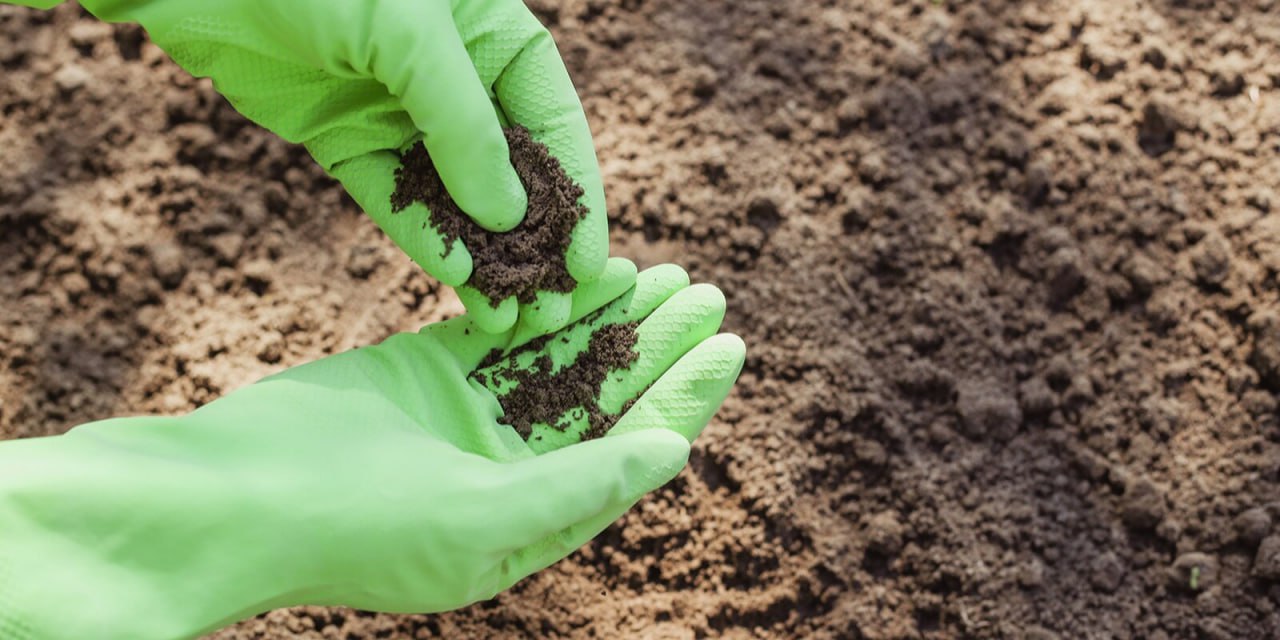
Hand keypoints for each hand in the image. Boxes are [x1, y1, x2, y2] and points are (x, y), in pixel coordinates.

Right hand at [0, 259, 744, 638]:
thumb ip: (581, 483)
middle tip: (709, 293)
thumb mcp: (485, 518)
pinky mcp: (427, 370)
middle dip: (656, 349)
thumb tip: (675, 452)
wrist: (231, 494)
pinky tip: (590, 270)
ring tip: (667, 274)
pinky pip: (503, 330)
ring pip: (559, 359)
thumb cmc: (357, 527)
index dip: (683, 401)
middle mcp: (509, 472)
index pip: (629, 457)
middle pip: (604, 402)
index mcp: (532, 523)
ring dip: (610, 318)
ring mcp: (467, 419)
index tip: (728, 347)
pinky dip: (546, 302)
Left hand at [71, 0, 607, 333]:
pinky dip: (421, 237)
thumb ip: (465, 128)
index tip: (592, 264)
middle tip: (549, 310)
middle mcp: (456, 78)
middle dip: (533, 244)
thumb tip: (509, 220)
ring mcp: (400, 111)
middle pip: (510, 172)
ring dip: (481, 257)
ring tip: (505, 319)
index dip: (579, 196)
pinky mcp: (346, 139)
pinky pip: (393, 198)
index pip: (555, 124)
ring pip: (453, 197)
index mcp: (494, 36)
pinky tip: (451, 277)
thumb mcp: (412, 37)